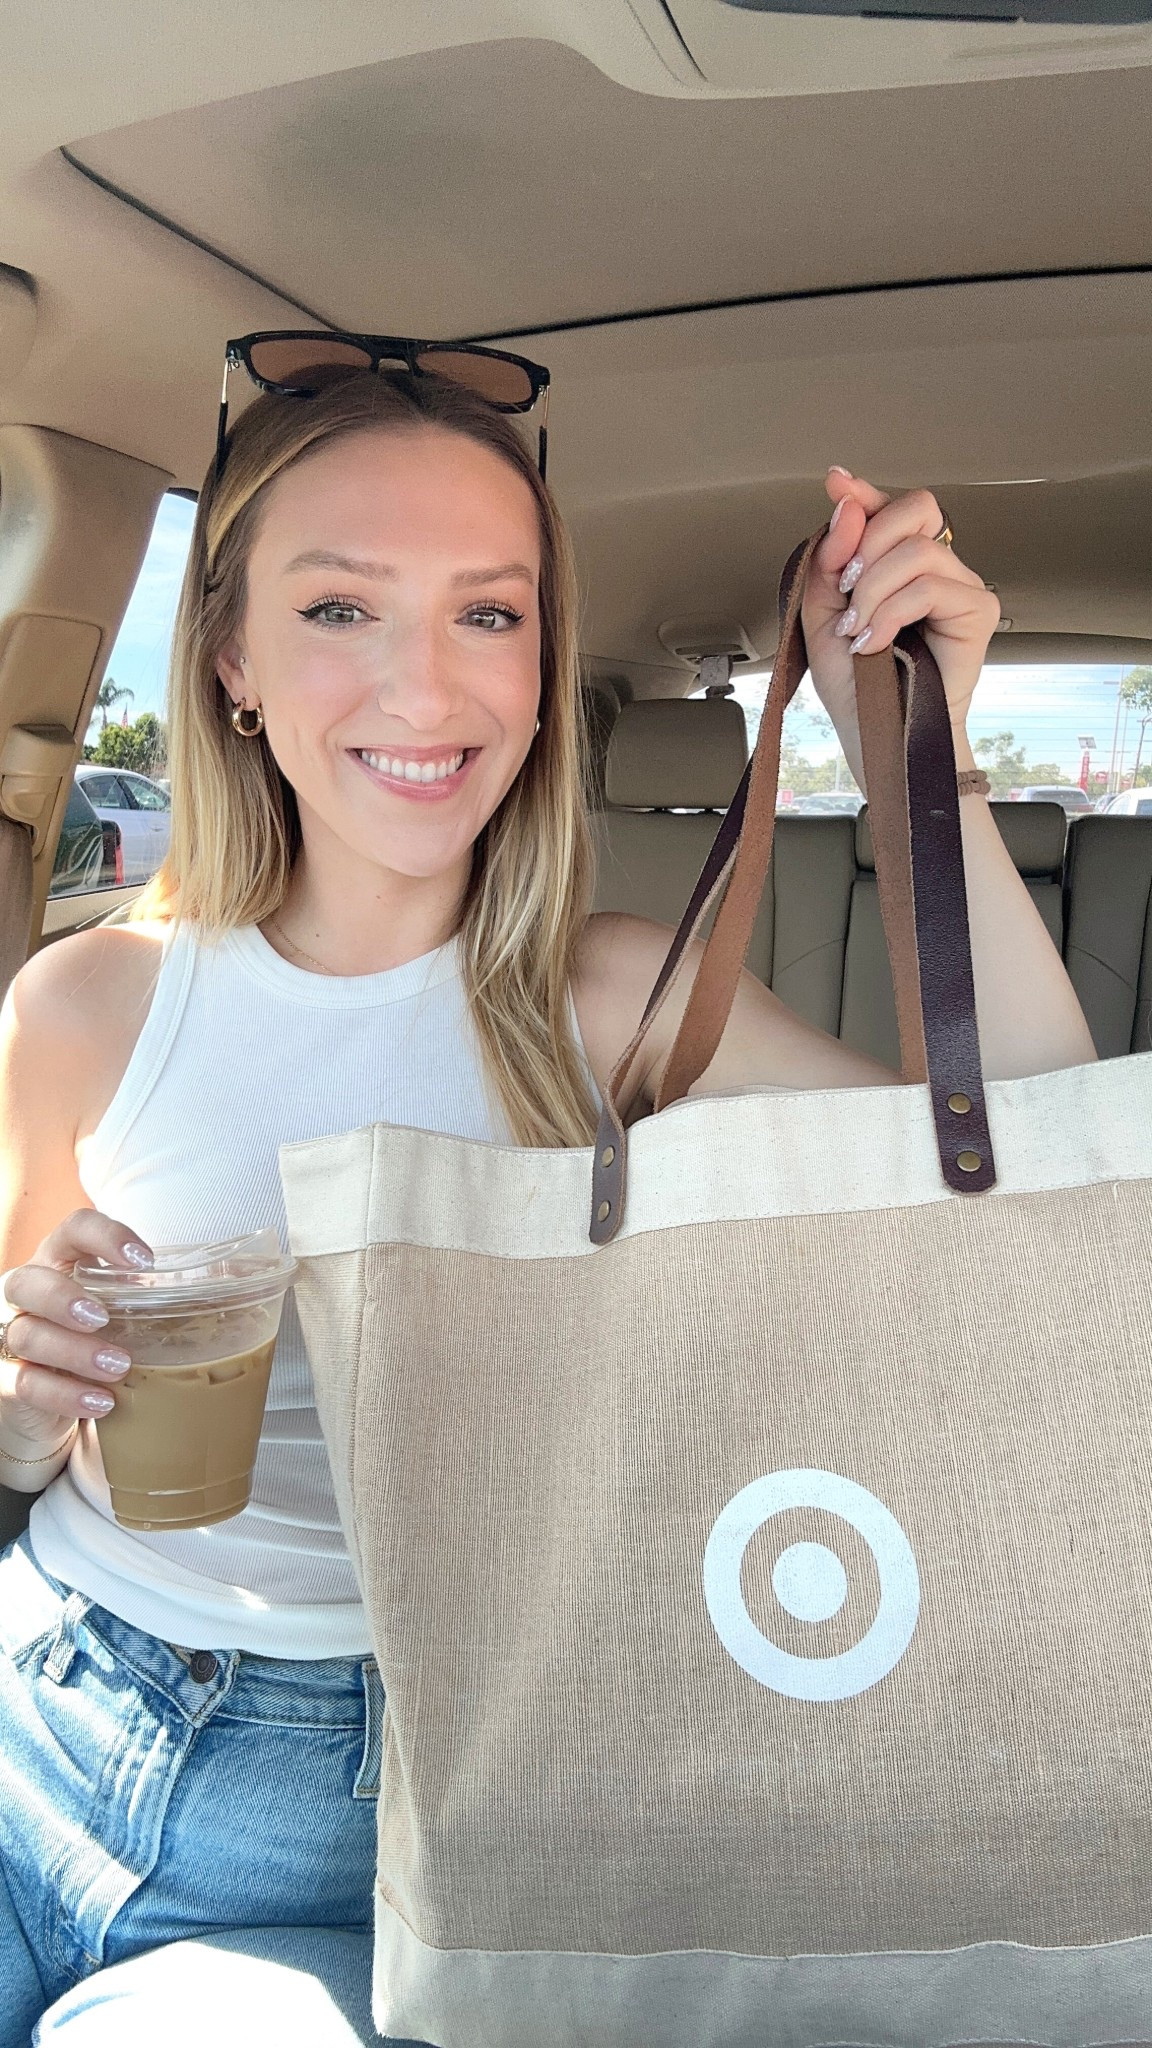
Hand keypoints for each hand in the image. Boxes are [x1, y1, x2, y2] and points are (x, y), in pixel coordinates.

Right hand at [1, 1210, 152, 1450]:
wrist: (56, 1395)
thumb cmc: (99, 1337)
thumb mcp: (128, 1310)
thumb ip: (162, 1295)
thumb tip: (242, 1282)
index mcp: (61, 1261)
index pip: (73, 1228)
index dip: (104, 1236)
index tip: (145, 1261)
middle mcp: (28, 1292)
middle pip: (26, 1281)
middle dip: (64, 1298)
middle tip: (104, 1318)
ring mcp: (11, 1336)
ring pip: (26, 1335)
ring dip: (73, 1352)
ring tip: (119, 1367)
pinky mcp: (6, 1380)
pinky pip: (24, 1384)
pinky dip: (64, 1394)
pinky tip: (102, 1401)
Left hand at [800, 468, 999, 750]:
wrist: (875, 734)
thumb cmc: (854, 683)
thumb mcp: (821, 612)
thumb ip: (829, 558)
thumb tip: (848, 504)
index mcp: (897, 562)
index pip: (889, 508)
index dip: (865, 492)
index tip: (836, 482)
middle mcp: (934, 567)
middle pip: (915, 509)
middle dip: (867, 546)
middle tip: (846, 594)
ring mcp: (961, 586)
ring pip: (917, 552)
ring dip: (873, 592)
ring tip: (858, 632)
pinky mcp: (979, 612)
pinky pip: (931, 586)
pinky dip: (892, 613)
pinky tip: (876, 643)